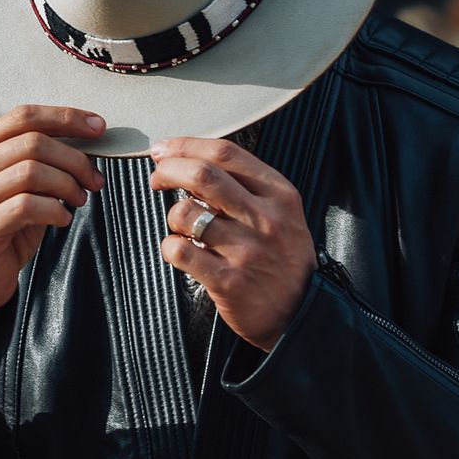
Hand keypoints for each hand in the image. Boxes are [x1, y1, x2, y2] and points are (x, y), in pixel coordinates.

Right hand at [0, 104, 104, 356]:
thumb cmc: (5, 227)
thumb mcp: (20, 187)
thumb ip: (42, 161)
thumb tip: (89, 140)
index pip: (23, 116)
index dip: (65, 117)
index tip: (98, 127)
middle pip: (33, 143)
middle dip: (75, 158)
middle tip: (95, 179)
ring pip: (32, 172)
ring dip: (68, 185)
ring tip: (80, 200)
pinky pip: (27, 206)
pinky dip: (55, 210)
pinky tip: (63, 219)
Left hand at [149, 136, 316, 351]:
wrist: (301, 313)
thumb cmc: (283, 259)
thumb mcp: (282, 213)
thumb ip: (246, 187)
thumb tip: (191, 162)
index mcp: (278, 195)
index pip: (226, 154)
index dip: (186, 146)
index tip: (165, 150)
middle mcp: (264, 219)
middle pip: (203, 175)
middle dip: (168, 170)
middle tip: (157, 179)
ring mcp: (246, 251)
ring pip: (186, 213)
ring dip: (173, 216)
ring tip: (181, 227)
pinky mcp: (228, 281)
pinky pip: (180, 251)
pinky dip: (170, 246)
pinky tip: (181, 250)